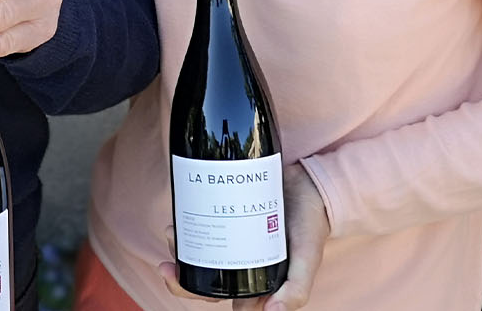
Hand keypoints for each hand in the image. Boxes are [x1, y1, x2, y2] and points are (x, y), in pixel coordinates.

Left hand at [156, 164, 328, 309]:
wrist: (314, 185)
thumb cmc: (312, 225)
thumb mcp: (308, 259)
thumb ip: (297, 289)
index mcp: (256, 281)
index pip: (220, 296)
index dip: (194, 292)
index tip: (174, 277)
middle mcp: (243, 262)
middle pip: (204, 275)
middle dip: (180, 270)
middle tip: (167, 256)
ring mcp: (236, 238)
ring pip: (201, 249)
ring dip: (182, 245)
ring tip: (172, 231)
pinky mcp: (232, 214)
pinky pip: (207, 221)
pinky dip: (192, 219)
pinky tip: (183, 211)